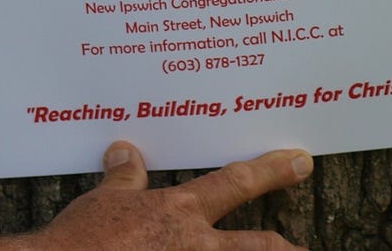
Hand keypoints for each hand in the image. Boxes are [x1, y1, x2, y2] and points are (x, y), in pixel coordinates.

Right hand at [29, 141, 312, 249]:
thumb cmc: (83, 237)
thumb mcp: (104, 200)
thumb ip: (124, 178)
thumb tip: (125, 151)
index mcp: (179, 211)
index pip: (235, 182)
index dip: (271, 171)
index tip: (299, 161)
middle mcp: (198, 246)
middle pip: (262, 246)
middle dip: (289, 246)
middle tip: (307, 246)